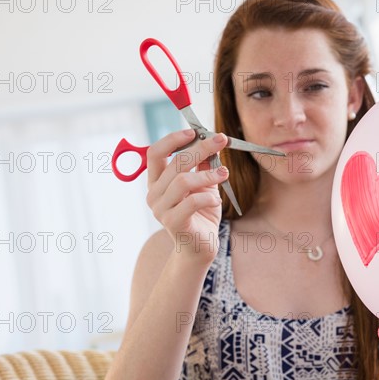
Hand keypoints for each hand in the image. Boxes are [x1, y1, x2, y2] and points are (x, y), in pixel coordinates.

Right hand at [145, 129, 229, 263]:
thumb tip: (211, 142)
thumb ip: (204, 167)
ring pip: (183, 181)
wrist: (200, 248)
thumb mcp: (204, 186)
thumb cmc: (201, 215)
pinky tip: (216, 200)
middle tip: (221, 140)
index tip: (194, 131)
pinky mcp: (173, 223)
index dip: (173, 139)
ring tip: (224, 174)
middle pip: (174, 163)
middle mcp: (154, 194)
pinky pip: (191, 202)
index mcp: (157, 182)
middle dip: (200, 148)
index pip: (154, 153)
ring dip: (207, 174)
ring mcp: (161, 209)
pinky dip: (207, 196)